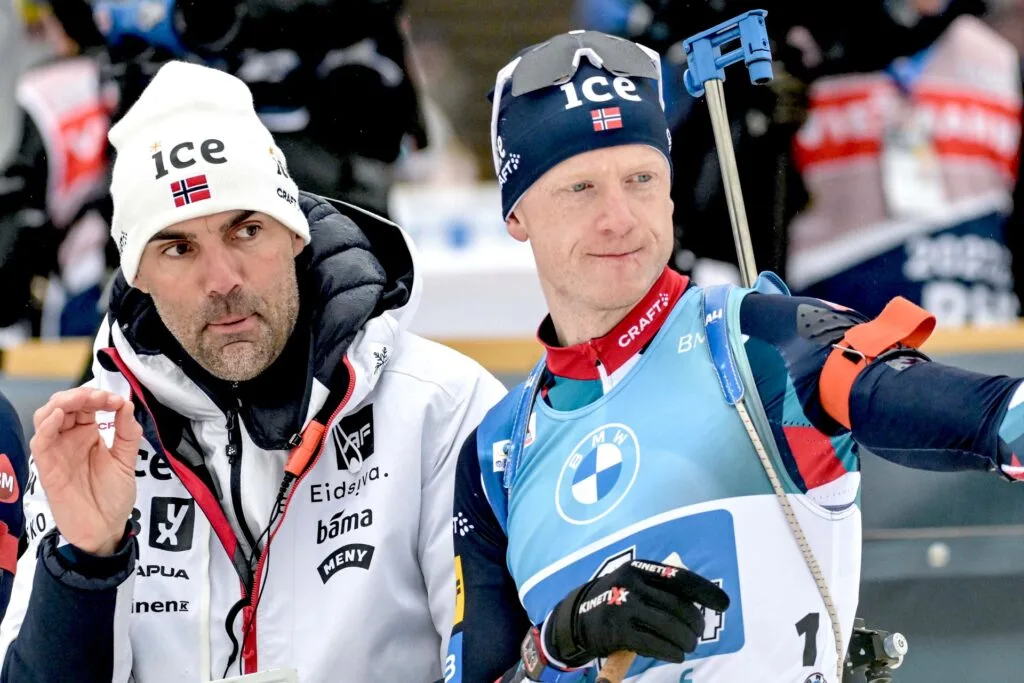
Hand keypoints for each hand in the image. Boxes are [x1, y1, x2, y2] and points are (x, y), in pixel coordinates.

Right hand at [30, 388, 142, 555]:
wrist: (105, 528)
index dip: (100, 396)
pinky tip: (59, 415)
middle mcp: (70, 438)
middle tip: (103, 398)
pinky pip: (40, 441)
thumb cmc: (113, 496)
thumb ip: (127, 433)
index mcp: (89, 434)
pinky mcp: (47, 466)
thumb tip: (127, 404)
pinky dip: (46, 425)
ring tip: (84, 399)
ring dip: (64, 403)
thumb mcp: (126, 461)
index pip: (86, 405)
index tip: (118, 401)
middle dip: (83, 395)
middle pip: (65, 405)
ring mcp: (57, 451)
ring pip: (47, 416)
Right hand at [544, 559, 730, 667]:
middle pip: (679, 606)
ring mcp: (623, 606)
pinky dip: (671, 651)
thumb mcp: (632, 581)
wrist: (575, 616)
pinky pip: (654, 643)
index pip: (680, 578)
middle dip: (695, 623)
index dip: (705, 591)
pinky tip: (676, 654)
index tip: (723, 604)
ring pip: (670, 626)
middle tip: (697, 633)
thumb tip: (699, 600)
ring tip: (689, 646)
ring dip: (686, 640)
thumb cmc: (615, 599)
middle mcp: (632, 583)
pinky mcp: (617, 631)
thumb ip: (659, 586)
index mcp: (639, 568)